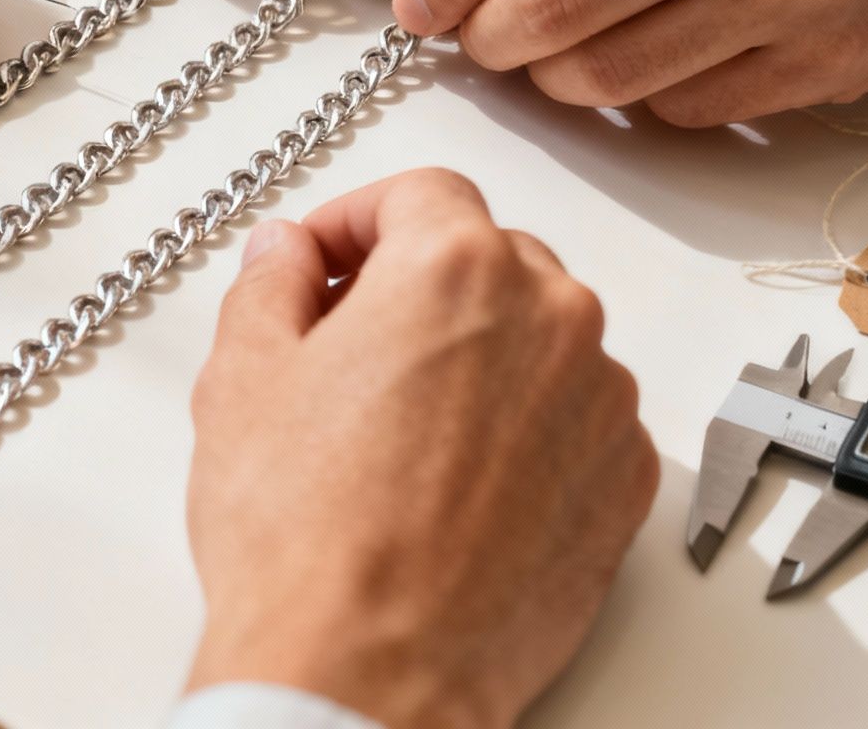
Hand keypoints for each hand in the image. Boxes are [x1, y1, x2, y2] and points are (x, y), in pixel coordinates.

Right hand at [186, 169, 656, 727]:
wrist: (368, 673)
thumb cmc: (309, 541)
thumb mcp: (243, 379)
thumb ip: (270, 284)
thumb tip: (286, 256)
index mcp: (456, 268)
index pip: (419, 194)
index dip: (355, 220)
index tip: (322, 260)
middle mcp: (552, 318)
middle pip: (487, 259)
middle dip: (417, 286)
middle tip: (347, 342)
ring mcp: (600, 402)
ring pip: (539, 339)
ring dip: (479, 357)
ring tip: (399, 429)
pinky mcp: (625, 481)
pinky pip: (576, 418)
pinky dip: (526, 428)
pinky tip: (455, 481)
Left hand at [391, 0, 867, 124]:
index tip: (418, 4)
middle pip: (551, 11)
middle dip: (490, 42)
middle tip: (479, 44)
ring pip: (609, 78)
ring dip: (560, 81)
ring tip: (560, 58)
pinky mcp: (816, 66)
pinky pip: (685, 110)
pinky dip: (648, 100)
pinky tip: (656, 64)